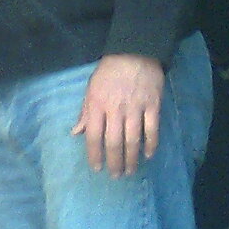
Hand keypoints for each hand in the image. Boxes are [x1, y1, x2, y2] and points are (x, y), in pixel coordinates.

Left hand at [73, 54, 163, 175]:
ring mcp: (135, 108)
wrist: (134, 52)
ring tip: (130, 171)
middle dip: (114, 162)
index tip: (97, 168)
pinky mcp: (153, 105)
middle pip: (113, 142)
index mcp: (97, 105)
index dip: (94, 154)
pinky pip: (152, 129)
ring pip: (133, 139)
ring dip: (131, 158)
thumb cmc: (109, 73)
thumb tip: (76, 133)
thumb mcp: (91, 89)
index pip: (93, 136)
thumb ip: (85, 112)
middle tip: (116, 176)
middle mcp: (115, 109)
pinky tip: (148, 155)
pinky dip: (151, 144)